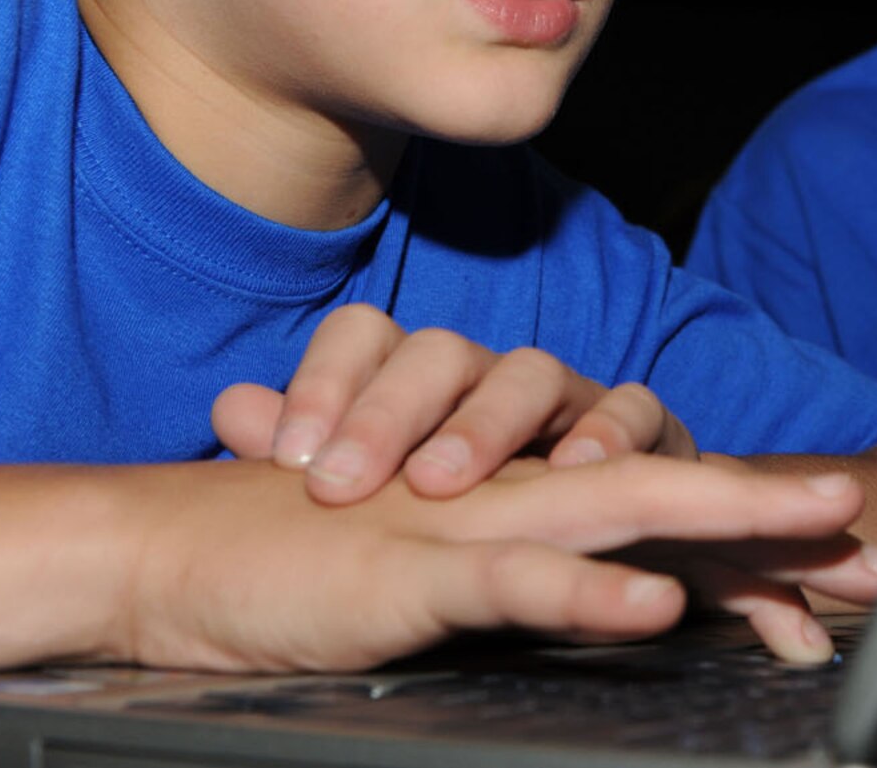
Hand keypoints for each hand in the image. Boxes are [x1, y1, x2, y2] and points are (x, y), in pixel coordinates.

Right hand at [128, 455, 876, 670]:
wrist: (173, 555)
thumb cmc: (293, 567)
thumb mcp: (414, 576)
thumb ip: (499, 580)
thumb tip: (595, 599)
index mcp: (509, 497)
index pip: (642, 496)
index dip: (739, 528)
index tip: (830, 564)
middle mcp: (502, 491)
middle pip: (658, 476)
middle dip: (768, 503)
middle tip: (867, 521)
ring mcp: (464, 519)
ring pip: (610, 499)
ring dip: (716, 513)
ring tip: (806, 525)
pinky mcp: (415, 567)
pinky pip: (516, 574)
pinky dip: (586, 586)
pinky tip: (651, 601)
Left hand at [212, 304, 696, 504]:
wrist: (603, 539)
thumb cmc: (474, 518)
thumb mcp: (385, 497)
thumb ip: (309, 452)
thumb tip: (231, 406)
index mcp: (421, 381)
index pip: (364, 338)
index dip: (323, 384)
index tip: (286, 459)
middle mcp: (491, 376)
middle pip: (439, 353)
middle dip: (387, 413)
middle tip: (341, 482)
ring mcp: (569, 398)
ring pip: (530, 373)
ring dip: (485, 424)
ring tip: (443, 481)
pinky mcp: (645, 430)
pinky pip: (634, 408)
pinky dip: (608, 432)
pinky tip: (575, 470)